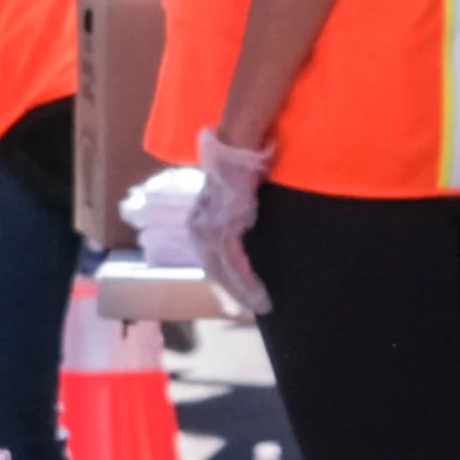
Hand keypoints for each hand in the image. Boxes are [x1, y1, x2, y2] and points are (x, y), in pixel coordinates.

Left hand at [190, 126, 273, 319]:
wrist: (237, 149)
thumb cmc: (239, 169)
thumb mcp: (232, 200)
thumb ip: (234, 218)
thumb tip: (246, 230)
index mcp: (198, 225)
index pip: (210, 261)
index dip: (224, 281)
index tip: (239, 297)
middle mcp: (198, 231)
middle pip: (214, 273)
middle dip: (233, 294)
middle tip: (251, 309)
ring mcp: (208, 231)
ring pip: (224, 273)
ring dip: (243, 293)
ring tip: (261, 306)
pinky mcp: (223, 229)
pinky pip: (234, 264)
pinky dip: (247, 281)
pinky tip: (259, 294)